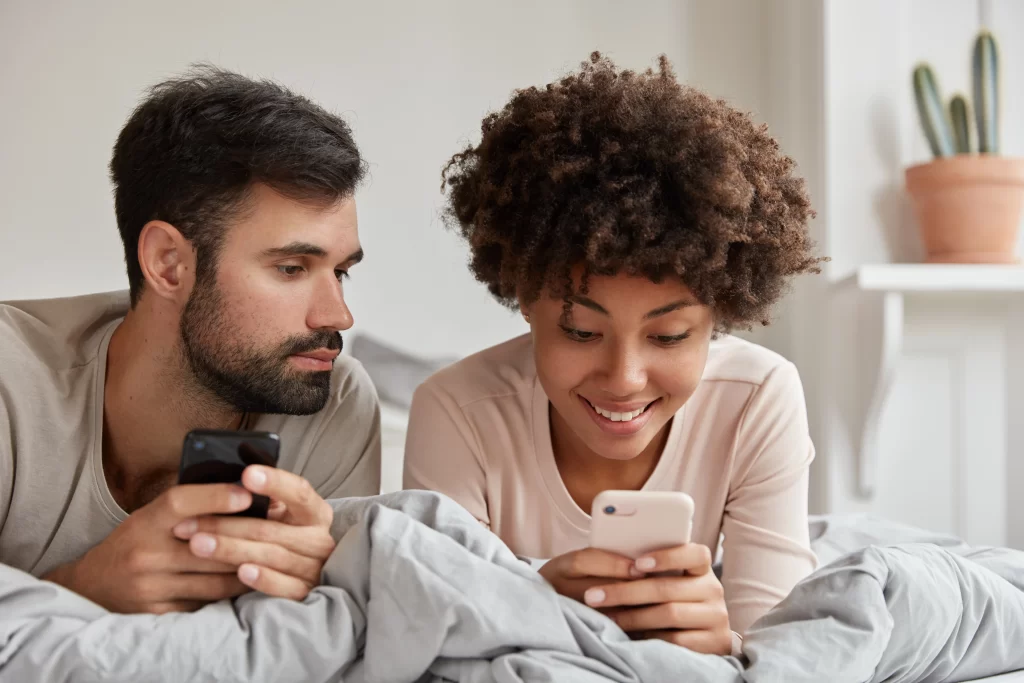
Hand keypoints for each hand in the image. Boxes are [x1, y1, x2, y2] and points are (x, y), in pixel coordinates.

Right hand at [43, 484, 254, 613]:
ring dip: (245, 571)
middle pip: (209, 546)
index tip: (248, 493)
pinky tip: (246, 584)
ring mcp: (150, 586)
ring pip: (214, 580)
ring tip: (270, 560)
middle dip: (246, 540)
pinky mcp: (157, 612)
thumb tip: (243, 492)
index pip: (182, 502)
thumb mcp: (152, 516)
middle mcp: (145, 553)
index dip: (216, 496)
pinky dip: (227, 593)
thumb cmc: (135, 541)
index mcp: (145, 521)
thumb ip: (189, 507)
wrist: (93, 585)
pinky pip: (205, 603)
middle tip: (277, 532)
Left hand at [172, 466, 335, 600]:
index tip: (247, 474)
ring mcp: (314, 568)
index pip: (299, 492)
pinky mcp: (305, 593)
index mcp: (315, 513)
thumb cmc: (278, 538)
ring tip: (198, 545)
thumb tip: (230, 480)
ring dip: (232, 550)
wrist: (297, 577)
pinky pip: (284, 587)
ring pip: (272, 556)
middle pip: (273, 530)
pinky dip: (263, 579)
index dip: (276, 482)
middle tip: (187, 523)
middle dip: (227, 525)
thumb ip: (262, 501)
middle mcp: (319, 539)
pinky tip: (241, 571)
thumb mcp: (276, 516)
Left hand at [584, 544, 731, 654]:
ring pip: (670, 613)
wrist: (704, 636)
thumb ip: (649, 569)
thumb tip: (614, 558)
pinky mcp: (715, 642)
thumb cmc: (675, 600)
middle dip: (626, 591)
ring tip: (608, 617)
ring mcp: (716, 616)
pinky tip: (633, 635)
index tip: (637, 563)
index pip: (695, 554)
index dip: (667, 557)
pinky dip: (651, 636)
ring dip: (633, 616)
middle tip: (594, 596)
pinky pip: (676, 639)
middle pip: (668, 588)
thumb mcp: (669, 580)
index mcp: (701, 568)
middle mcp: (713, 589)